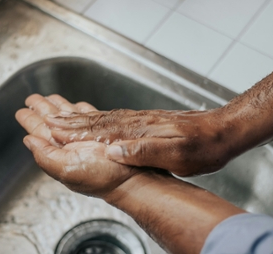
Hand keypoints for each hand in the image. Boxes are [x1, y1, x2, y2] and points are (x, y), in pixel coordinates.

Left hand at [15, 94, 139, 197]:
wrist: (132, 178)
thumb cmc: (104, 178)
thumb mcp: (67, 169)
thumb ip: (45, 156)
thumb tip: (28, 141)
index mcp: (60, 152)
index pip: (40, 132)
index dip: (30, 120)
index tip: (22, 110)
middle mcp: (73, 144)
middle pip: (53, 121)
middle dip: (43, 108)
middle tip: (33, 98)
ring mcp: (88, 138)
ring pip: (70, 117)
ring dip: (60, 107)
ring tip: (50, 98)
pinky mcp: (104, 133)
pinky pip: (90, 117)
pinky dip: (82, 110)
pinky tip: (77, 106)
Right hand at [44, 107, 235, 175]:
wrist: (223, 131)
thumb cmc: (202, 147)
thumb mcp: (176, 155)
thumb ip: (143, 151)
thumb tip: (113, 151)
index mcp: (139, 132)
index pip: (100, 132)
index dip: (75, 132)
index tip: (53, 130)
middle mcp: (137, 123)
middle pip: (98, 122)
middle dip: (71, 121)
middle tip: (49, 119)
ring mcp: (142, 121)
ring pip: (105, 119)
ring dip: (82, 119)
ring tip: (64, 116)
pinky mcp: (148, 122)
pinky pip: (117, 119)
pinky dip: (100, 119)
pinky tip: (96, 119)